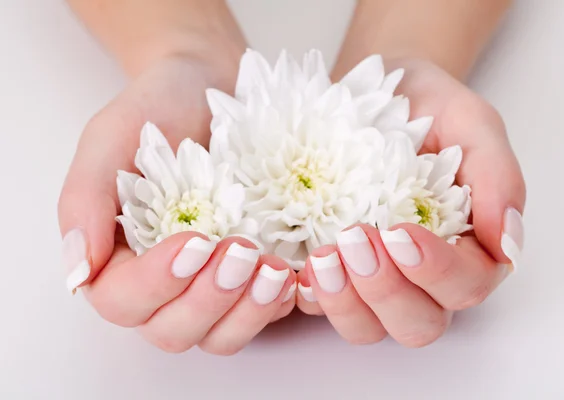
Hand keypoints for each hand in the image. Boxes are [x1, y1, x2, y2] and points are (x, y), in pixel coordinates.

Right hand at [58, 53, 296, 354]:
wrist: (215, 87)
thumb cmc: (161, 108)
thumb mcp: (112, 137)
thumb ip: (86, 199)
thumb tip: (78, 271)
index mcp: (117, 256)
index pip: (123, 299)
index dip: (156, 283)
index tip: (194, 241)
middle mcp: (162, 282)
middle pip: (173, 329)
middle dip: (209, 299)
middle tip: (242, 252)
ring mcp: (207, 285)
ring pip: (218, 336)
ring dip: (247, 312)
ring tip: (276, 271)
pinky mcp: (247, 279)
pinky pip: (260, 317)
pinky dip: (277, 306)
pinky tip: (293, 278)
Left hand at [296, 58, 525, 346]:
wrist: (367, 90)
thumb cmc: (423, 106)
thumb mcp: (469, 123)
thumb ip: (497, 177)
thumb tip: (510, 244)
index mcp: (467, 245)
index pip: (466, 285)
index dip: (437, 272)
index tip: (401, 233)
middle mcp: (422, 275)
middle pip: (418, 323)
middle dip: (387, 291)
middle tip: (356, 239)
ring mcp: (374, 278)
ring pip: (369, 328)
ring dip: (345, 303)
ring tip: (322, 257)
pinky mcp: (333, 272)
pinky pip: (320, 309)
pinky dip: (310, 297)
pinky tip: (299, 268)